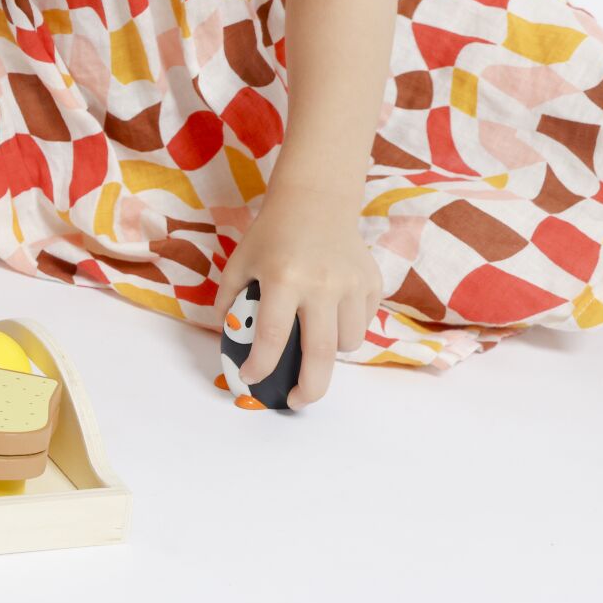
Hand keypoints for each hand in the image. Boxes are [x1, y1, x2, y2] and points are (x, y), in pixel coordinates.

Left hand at [214, 184, 381, 406]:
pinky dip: (346, 330)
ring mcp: (352, 284)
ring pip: (347, 345)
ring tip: (311, 338)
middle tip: (297, 401)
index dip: (260, 367)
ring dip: (328, 353)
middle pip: (322, 355)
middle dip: (309, 389)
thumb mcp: (240, 263)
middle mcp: (322, 284)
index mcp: (284, 279)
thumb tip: (232, 343)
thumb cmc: (271, 235)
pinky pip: (362, 325)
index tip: (252, 379)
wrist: (315, 201)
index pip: (272, 338)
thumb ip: (230, 303)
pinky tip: (329, 312)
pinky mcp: (372, 283)